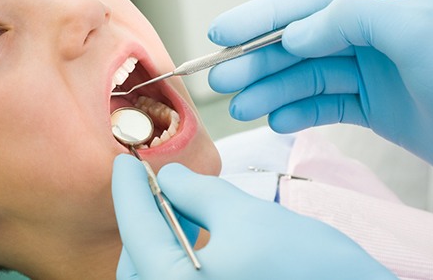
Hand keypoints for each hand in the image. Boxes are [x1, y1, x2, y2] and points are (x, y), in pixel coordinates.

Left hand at [112, 154, 394, 279]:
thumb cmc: (309, 268)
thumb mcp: (247, 217)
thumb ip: (197, 193)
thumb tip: (169, 177)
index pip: (135, 231)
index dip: (128, 190)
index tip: (124, 163)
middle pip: (138, 258)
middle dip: (144, 218)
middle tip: (157, 184)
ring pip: (156, 272)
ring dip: (162, 237)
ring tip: (183, 206)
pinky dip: (179, 256)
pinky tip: (198, 234)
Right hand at [207, 0, 432, 169]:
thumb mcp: (417, 29)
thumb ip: (352, 17)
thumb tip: (296, 32)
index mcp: (383, 4)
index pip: (309, 3)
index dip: (261, 16)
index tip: (221, 31)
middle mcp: (373, 35)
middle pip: (301, 43)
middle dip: (258, 60)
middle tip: (220, 78)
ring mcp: (374, 72)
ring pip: (308, 77)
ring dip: (272, 91)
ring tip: (242, 107)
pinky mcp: (377, 107)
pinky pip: (327, 106)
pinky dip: (300, 113)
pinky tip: (278, 120)